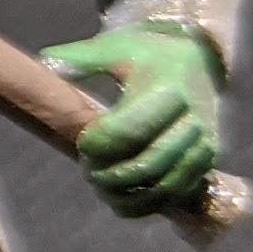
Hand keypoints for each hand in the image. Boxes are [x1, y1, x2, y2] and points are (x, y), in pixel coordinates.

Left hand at [50, 25, 223, 217]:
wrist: (197, 59)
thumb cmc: (148, 54)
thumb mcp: (115, 47)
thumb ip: (81, 57)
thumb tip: (46, 61)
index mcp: (168, 91)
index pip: (127, 131)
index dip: (98, 145)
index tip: (81, 143)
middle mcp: (192, 122)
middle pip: (147, 164)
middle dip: (111, 175)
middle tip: (87, 170)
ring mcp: (203, 145)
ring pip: (165, 187)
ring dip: (129, 197)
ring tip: (101, 189)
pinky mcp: (206, 163)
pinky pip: (178, 194)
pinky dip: (148, 204)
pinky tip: (121, 201)